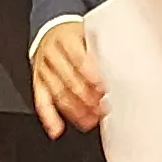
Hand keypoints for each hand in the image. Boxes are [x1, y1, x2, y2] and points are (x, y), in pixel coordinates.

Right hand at [30, 18, 105, 136]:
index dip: (92, 76)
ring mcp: (43, 69)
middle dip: (87, 97)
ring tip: (91, 121)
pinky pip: (41, 102)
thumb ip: (101, 50)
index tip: (105, 89)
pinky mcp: (37, 82)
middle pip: (68, 79)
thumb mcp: (89, 34)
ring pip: (57, 93)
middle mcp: (51, 53)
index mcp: (66, 38)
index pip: (79, 59)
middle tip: (103, 108)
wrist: (51, 31)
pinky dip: (49, 118)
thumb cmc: (75, 36)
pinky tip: (57, 129)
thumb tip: (124, 66)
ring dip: (75, 110)